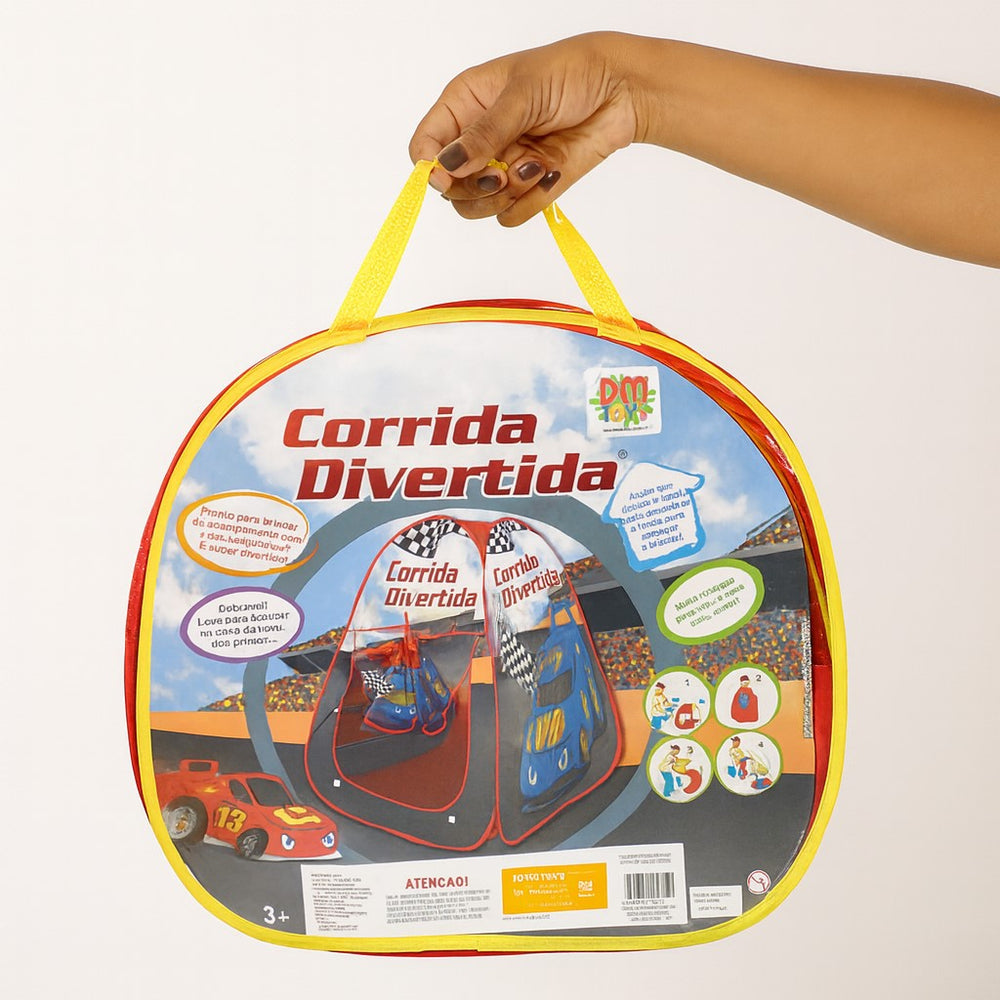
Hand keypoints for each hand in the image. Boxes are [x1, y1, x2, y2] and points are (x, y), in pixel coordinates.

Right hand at [409, 32, 643, 225]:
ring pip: (476, 207)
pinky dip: (528, 203)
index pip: (425, 147)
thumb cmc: (571, 73)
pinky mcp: (529, 188)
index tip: (450, 176)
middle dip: (474, 188)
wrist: (622, 91)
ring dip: (502, 197)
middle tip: (502, 175)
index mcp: (464, 105)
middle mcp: (478, 139)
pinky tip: (550, 172)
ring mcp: (503, 166)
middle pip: (449, 187)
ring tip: (533, 169)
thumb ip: (484, 133)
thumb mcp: (522, 95)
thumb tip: (447, 165)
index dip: (432, 167)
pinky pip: (511, 215)